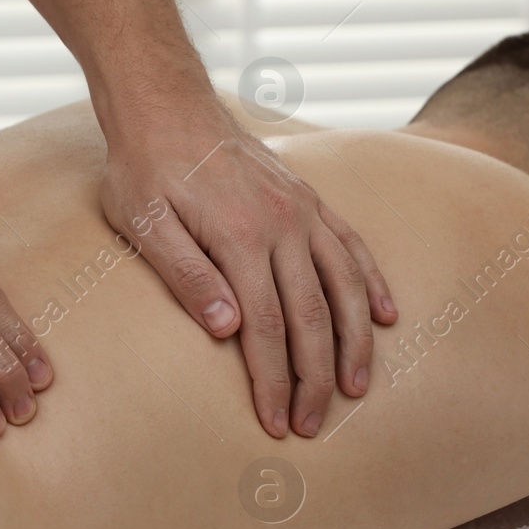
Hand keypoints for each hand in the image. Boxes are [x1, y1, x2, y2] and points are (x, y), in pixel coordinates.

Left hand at [100, 101, 396, 438]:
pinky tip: (385, 316)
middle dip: (314, 377)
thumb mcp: (145, 223)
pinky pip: (352, 246)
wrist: (165, 103)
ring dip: (354, 341)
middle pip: (311, 317)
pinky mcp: (309, 199)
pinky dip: (371, 284)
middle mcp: (283, 224)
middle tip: (311, 424)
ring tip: (354, 387)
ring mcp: (302, 210)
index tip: (277, 422)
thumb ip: (187, 275)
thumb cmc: (144, 168)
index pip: (266, 327)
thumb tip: (228, 329)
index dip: (274, 380)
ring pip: (344, 286)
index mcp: (240, 237)